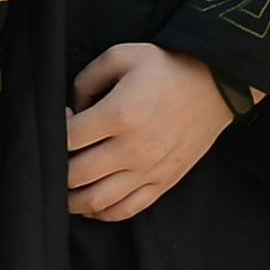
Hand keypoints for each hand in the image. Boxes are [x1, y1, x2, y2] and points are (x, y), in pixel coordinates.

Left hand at [66, 41, 243, 222]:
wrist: (214, 87)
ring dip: (72, 201)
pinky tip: (90, 205)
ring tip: (63, 190)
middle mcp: (133, 149)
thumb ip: (87, 78)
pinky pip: (125, 210)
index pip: (69, 139)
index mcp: (121, 114)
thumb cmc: (166, 69)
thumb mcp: (122, 55)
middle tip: (56, 157)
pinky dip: (102, 213)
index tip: (63, 120)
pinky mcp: (162, 183)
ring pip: (97, 201)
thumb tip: (74, 109)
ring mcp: (149, 171)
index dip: (55, 132)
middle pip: (76, 175)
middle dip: (56, 169)